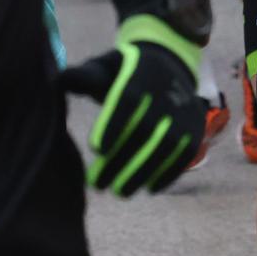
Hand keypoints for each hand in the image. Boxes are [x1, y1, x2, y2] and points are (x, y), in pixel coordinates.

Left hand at [60, 15, 204, 196]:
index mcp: (140, 74)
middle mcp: (166, 93)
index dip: (114, 124)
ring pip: (166, 146)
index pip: (129, 99)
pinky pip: (185, 153)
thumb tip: (61, 81)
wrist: (171, 63)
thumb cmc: (127, 71)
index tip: (96, 149)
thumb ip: (86, 76)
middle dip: (122, 159)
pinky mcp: (195, 127)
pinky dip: (169, 172)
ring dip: (144, 172)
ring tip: (120, 191)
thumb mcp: (106, 65)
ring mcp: (184, 111)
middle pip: (145, 129)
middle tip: (98, 184)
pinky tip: (149, 188)